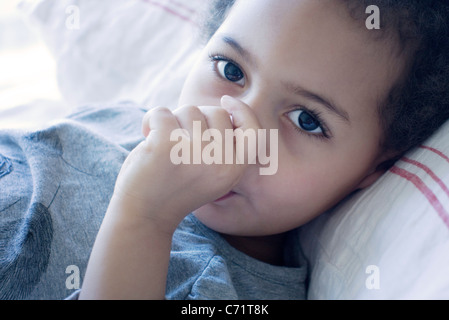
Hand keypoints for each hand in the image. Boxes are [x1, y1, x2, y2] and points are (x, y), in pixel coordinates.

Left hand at [112, 96, 260, 232]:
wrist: (145, 215)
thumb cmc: (178, 187)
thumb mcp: (214, 174)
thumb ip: (226, 147)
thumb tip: (226, 108)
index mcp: (234, 170)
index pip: (253, 131)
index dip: (243, 112)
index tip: (227, 102)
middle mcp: (219, 162)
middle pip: (216, 113)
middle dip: (196, 119)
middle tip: (180, 140)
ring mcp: (194, 152)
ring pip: (189, 110)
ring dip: (173, 121)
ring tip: (165, 145)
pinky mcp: (166, 145)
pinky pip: (161, 112)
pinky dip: (150, 121)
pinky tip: (147, 138)